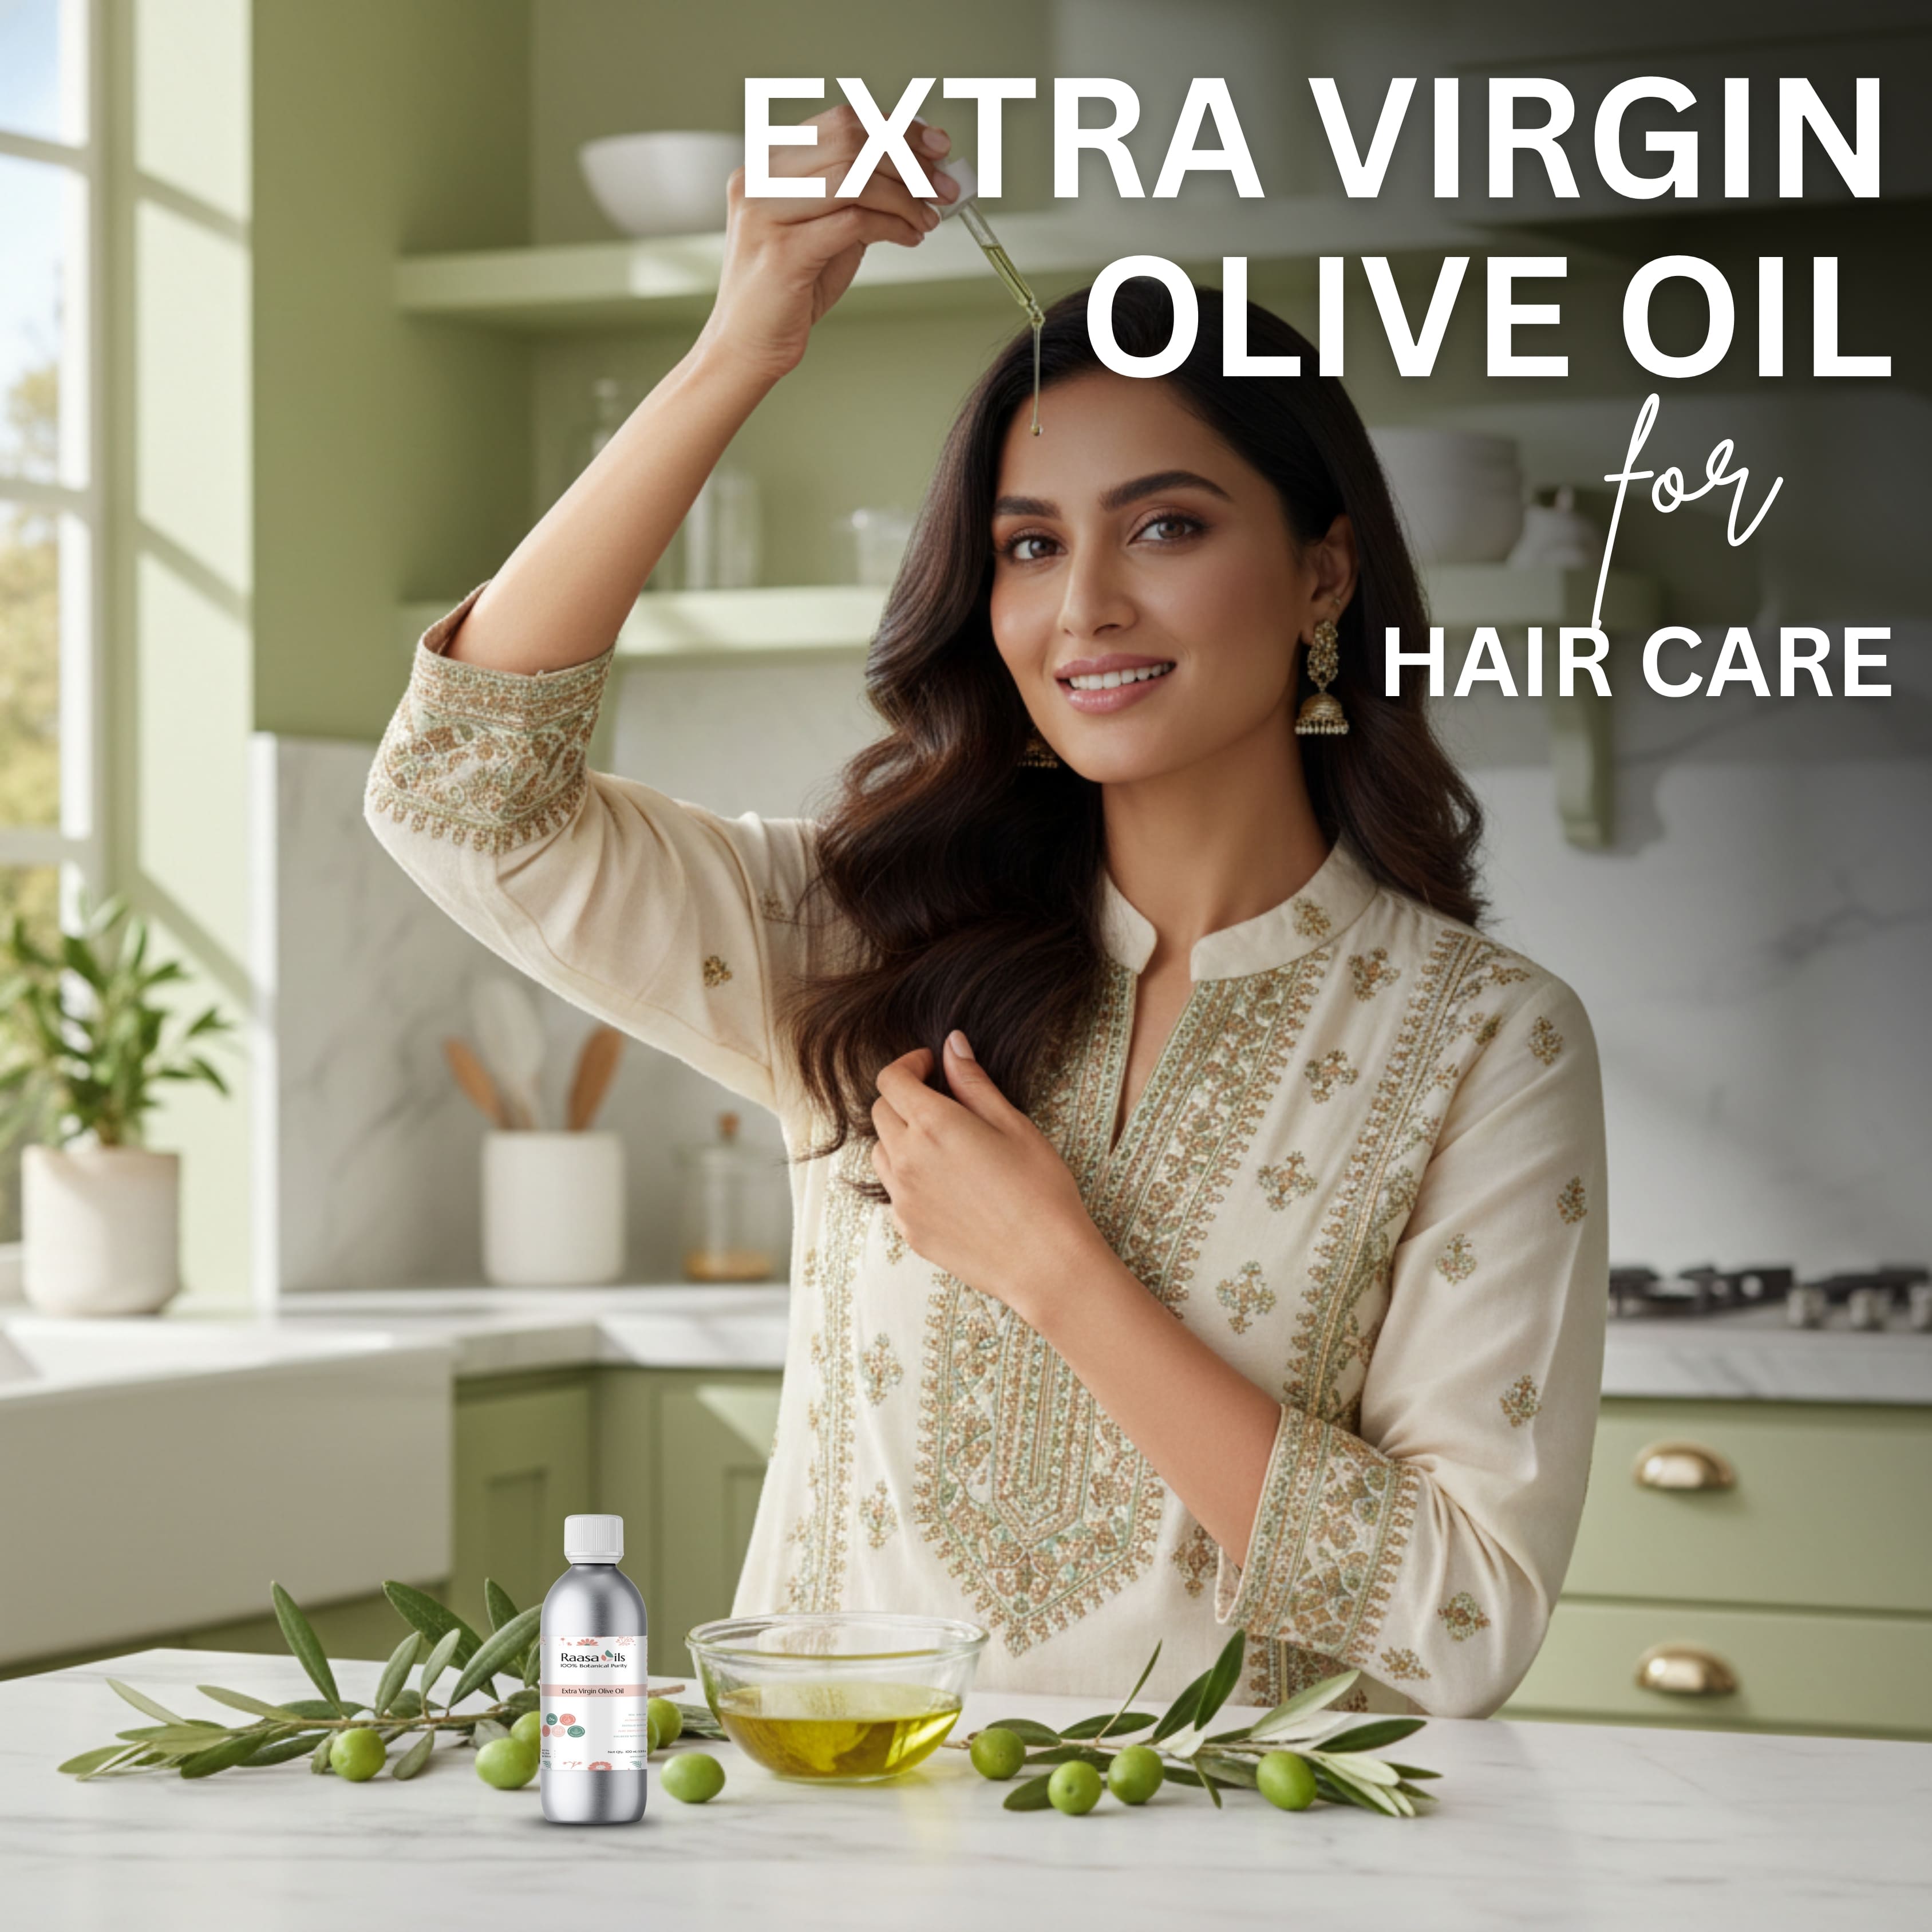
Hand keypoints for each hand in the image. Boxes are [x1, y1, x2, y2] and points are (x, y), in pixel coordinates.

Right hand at [696, 104, 957, 383]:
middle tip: (943, 186)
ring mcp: (766, 214)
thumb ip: (857, 196)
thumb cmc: (789, 290)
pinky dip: (893, 226)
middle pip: (850, 141)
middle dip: (908, 160)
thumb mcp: (826, 229)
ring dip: (906, 196)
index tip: (936, 146)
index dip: (896, 129)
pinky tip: (910, 237)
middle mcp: (760, 179)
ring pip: (854, 177)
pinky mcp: (782, 253)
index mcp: (768, 164)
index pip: (840, 123)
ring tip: (929, 219)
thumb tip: (919, 172)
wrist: (747, 345)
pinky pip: (853, 222)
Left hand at [870, 1032, 1105, 1321]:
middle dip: (905, 1099)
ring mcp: (903, 1199)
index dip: (909, 1064)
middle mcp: (908, 1160)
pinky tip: (948, 1186)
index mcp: (933, 1125)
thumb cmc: (1041, 1190)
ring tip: (943, 1146)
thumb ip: (973, 1083)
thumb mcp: (1013, 1125)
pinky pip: (894, 1192)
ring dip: (901, 1139)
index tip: (931, 1066)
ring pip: (881, 1153)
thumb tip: (951, 1045)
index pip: (891, 1079)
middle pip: (881, 1113)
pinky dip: (909, 1178)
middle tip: (941, 1102)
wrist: (1046, 1264)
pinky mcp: (908, 1230)